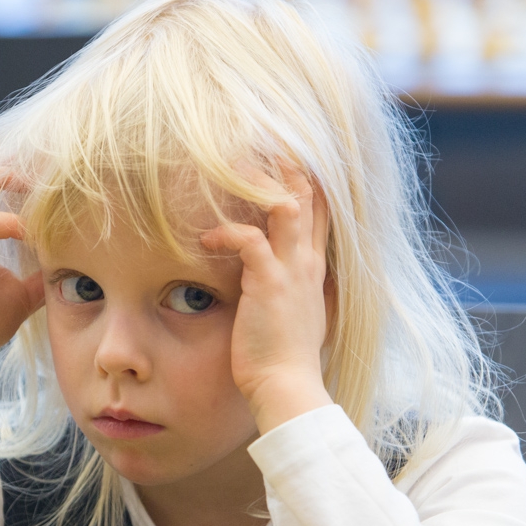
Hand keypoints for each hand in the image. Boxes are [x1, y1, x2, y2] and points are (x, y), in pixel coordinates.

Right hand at [0, 160, 43, 388]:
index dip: (7, 168)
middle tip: (38, 169)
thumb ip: (39, 275)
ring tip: (32, 186)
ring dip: (2, 177)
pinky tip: (30, 232)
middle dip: (2, 160)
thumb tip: (70, 267)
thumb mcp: (20, 295)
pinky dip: (10, 221)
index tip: (43, 172)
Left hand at [201, 165, 334, 432]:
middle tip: (263, 136)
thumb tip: (281, 285)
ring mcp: (292, 271)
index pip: (319, 210)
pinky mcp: (269, 284)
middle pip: (309, 195)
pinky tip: (206, 236)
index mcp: (313, 269)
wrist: (288, 389)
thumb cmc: (283, 360)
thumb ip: (290, 293)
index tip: (285, 152)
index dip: (305, 178)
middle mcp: (308, 263)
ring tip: (231, 163)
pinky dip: (227, 231)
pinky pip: (250, 240)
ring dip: (259, 182)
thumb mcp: (295, 316)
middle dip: (288, 163)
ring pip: (286, 205)